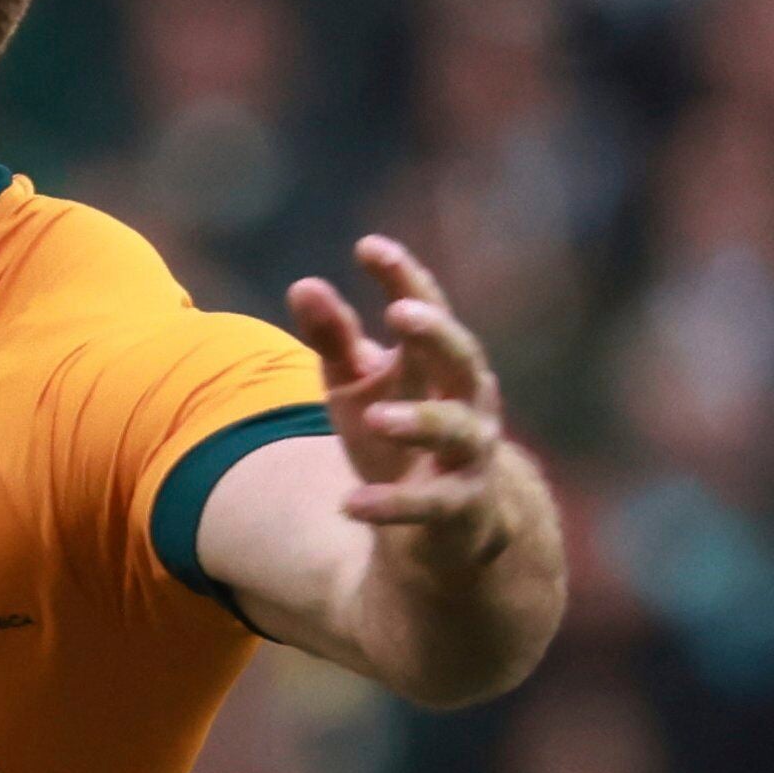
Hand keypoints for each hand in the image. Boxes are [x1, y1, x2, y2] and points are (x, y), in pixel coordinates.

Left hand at [284, 234, 517, 572]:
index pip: (426, 306)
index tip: (368, 247)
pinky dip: (390, 505)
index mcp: (439, 360)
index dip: (402, 277)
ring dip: (417, 422)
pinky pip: (428, 505)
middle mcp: (467, 398)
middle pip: (461, 356)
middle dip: (435, 334)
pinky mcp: (460, 506)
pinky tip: (348, 504)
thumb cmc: (396, 437)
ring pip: (454, 431)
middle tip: (402, 313)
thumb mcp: (358, 385)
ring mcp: (469, 453)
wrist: (443, 525)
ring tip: (375, 418)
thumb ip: (334, 339)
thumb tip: (303, 285)